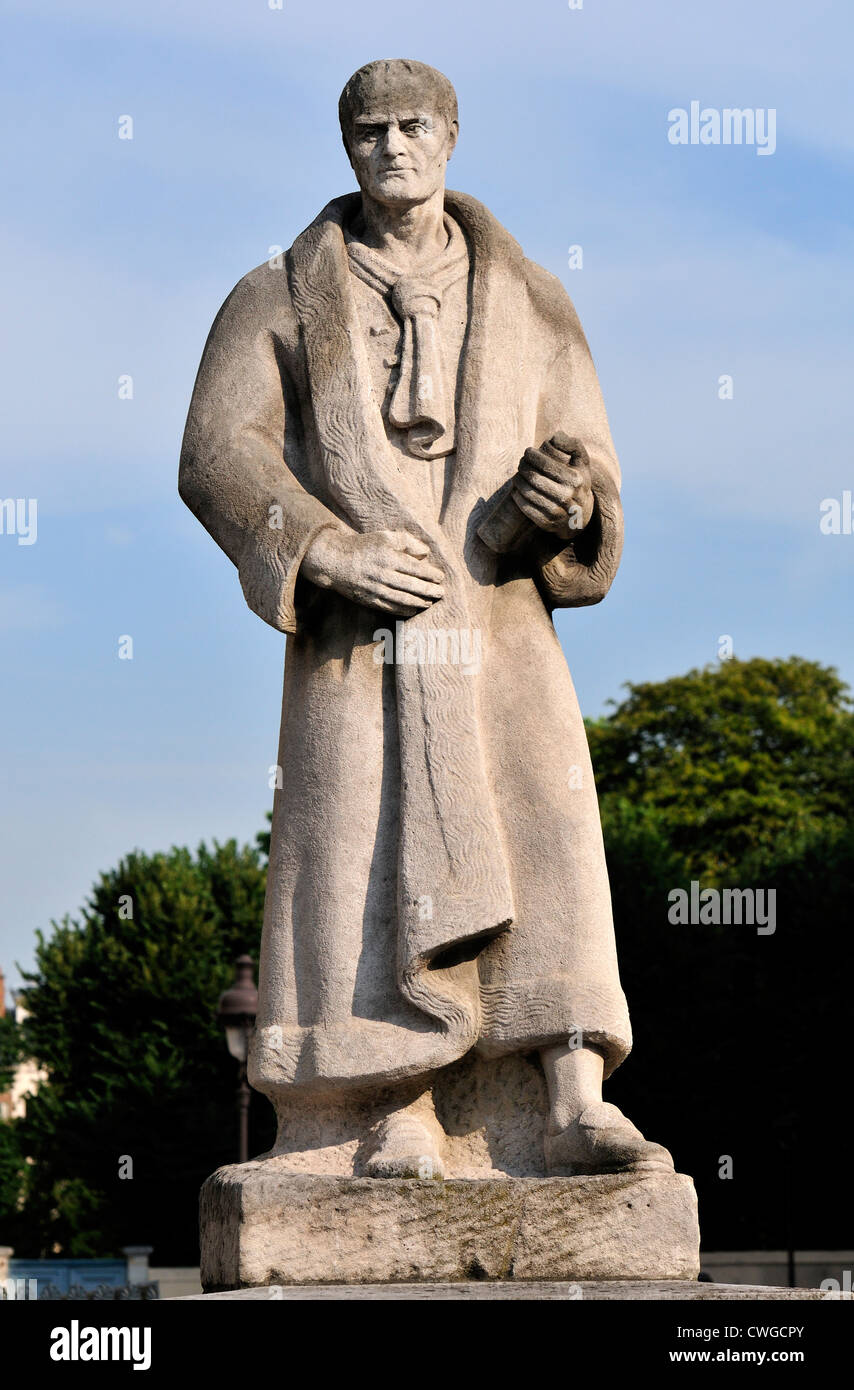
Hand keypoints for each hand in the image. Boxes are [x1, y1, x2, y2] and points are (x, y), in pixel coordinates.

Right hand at [301, 527, 444, 616]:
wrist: (335, 562)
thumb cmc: (363, 546)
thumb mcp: (384, 537)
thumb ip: (407, 542)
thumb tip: (425, 553)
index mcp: (388, 558)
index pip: (414, 568)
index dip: (430, 574)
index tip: (440, 577)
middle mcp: (382, 575)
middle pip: (411, 586)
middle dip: (428, 591)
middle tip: (441, 593)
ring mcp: (375, 589)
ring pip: (402, 599)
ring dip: (419, 602)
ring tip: (430, 603)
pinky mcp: (368, 600)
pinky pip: (389, 608)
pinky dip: (403, 610)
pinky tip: (413, 610)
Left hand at [511, 435, 593, 538]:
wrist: (580, 514)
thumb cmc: (577, 481)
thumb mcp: (581, 462)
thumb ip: (572, 444)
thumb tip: (555, 436)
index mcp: (575, 480)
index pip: (545, 464)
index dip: (532, 456)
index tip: (527, 452)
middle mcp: (566, 496)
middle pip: (534, 478)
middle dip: (523, 467)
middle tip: (520, 463)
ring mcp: (556, 511)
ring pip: (528, 492)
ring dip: (518, 481)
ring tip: (518, 475)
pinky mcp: (547, 523)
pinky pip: (526, 508)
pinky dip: (518, 497)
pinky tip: (517, 490)